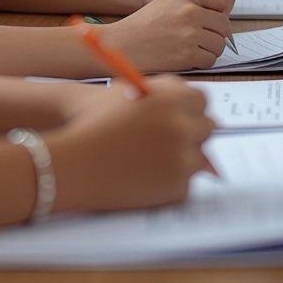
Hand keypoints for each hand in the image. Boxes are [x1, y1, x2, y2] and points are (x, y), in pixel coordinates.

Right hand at [49, 76, 214, 212]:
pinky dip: (169, 183)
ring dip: (181, 159)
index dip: (188, 108)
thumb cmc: (93, 123)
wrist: (76, 162)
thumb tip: (191, 113)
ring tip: (146, 160)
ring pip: (199, 158)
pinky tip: (142, 177)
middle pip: (207, 127)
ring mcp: (183, 159)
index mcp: (171, 99)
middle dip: (190, 133)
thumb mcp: (127, 95)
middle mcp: (182, 126)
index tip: (180, 115)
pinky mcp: (179, 187)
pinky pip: (185, 183)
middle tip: (165, 140)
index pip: (200, 100)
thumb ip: (163, 98)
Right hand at [107, 0, 232, 71]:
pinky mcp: (188, 55)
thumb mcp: (167, 0)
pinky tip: (188, 57)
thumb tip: (222, 10)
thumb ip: (193, 1)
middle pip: (224, 24)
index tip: (211, 18)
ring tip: (192, 48)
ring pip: (219, 44)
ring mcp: (190, 34)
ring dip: (210, 49)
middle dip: (216, 33)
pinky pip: (211, 59)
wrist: (124, 44)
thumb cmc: (144, 24)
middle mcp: (190, 12)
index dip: (218, 10)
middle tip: (202, 38)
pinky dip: (202, 61)